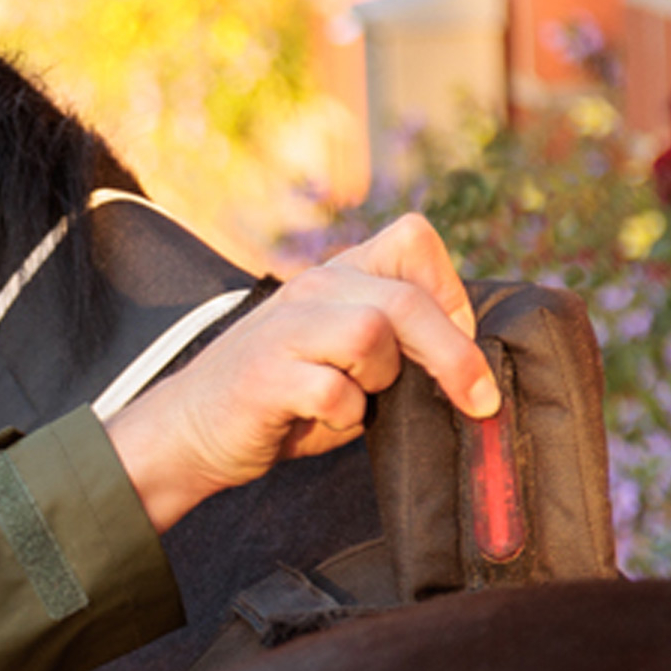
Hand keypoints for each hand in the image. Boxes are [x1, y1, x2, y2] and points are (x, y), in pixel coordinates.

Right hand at [106, 214, 500, 532]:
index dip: (450, 290)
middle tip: (478, 401)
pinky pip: (335, 391)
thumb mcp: (346, 359)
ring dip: (381, 380)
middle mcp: (313, 288)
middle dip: (455, 355)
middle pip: (407, 299)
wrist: (192, 431)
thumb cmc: (284, 400)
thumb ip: (397, 346)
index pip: (413, 239)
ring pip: (373, 334)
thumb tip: (474, 366)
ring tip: (358, 399)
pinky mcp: (266, 374)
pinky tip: (322, 422)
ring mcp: (286, 328)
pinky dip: (344, 417)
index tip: (458, 342)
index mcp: (338, 276)